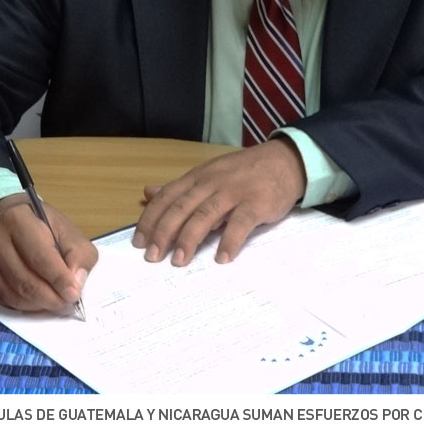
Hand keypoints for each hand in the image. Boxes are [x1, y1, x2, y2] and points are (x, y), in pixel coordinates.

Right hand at [0, 193, 97, 312]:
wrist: (10, 220)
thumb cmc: (44, 226)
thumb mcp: (69, 231)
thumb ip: (79, 255)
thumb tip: (76, 283)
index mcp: (20, 220)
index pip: (40, 256)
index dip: (58, 278)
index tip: (74, 294)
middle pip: (24, 279)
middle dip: (49, 298)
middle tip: (67, 304)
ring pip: (13, 293)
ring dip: (38, 305)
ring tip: (56, 304)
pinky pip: (4, 299)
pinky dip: (25, 306)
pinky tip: (39, 302)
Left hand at [132, 138, 305, 265]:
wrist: (284, 161)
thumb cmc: (244, 172)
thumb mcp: (208, 173)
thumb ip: (180, 187)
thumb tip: (148, 193)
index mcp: (198, 176)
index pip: (167, 197)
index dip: (151, 219)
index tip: (139, 242)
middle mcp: (212, 182)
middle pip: (182, 207)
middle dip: (164, 233)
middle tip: (152, 257)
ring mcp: (235, 192)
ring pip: (205, 215)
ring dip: (189, 239)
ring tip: (179, 261)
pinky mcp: (257, 203)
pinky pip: (240, 224)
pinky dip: (229, 242)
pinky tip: (221, 258)